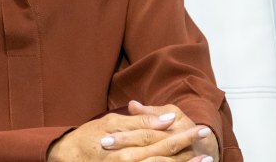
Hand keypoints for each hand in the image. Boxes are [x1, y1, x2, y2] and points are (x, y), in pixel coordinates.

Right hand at [46, 105, 214, 161]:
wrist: (68, 157)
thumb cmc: (89, 138)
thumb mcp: (112, 123)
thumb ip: (139, 121)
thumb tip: (166, 117)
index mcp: (128, 146)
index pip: (161, 139)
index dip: (182, 134)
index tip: (200, 129)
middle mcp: (131, 161)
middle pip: (165, 156)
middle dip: (188, 149)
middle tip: (207, 142)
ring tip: (204, 160)